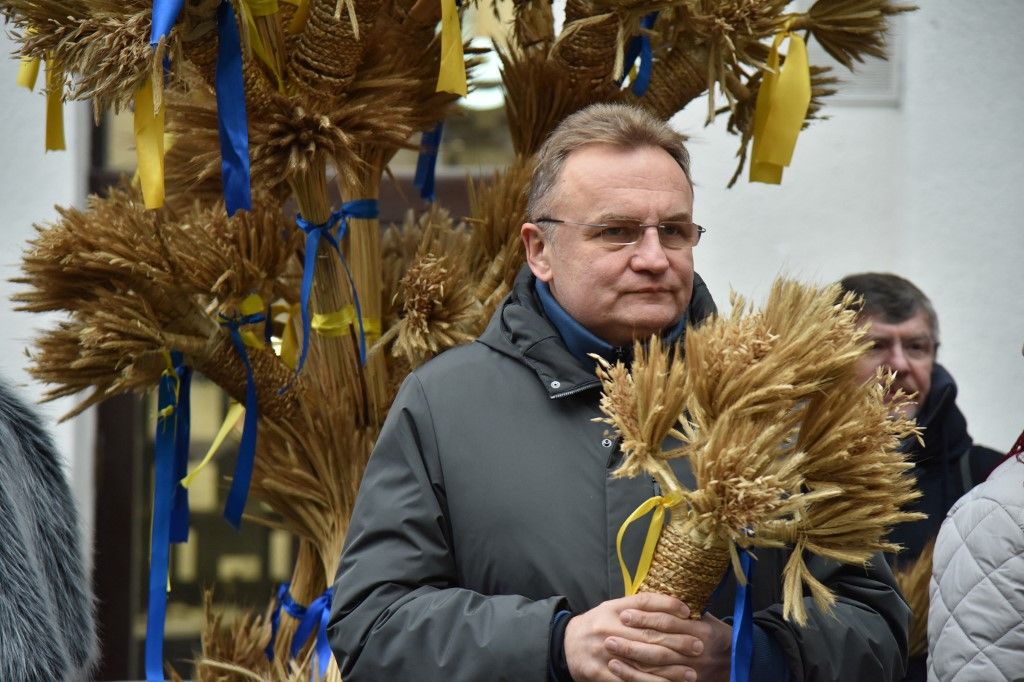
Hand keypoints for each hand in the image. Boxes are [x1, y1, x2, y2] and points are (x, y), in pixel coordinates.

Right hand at [564, 593, 729, 681]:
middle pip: (649, 635)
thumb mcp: (611, 608)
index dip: (668, 605)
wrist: (565, 645)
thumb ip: (636, 607)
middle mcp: (610, 629)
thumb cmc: (596, 625)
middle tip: (698, 646)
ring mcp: (605, 652)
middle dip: (677, 642)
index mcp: (613, 609)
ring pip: (643, 662)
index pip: (645, 603)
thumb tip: (671, 606)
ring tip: (691, 673)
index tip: (688, 613)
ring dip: (670, 669)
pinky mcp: (601, 673)